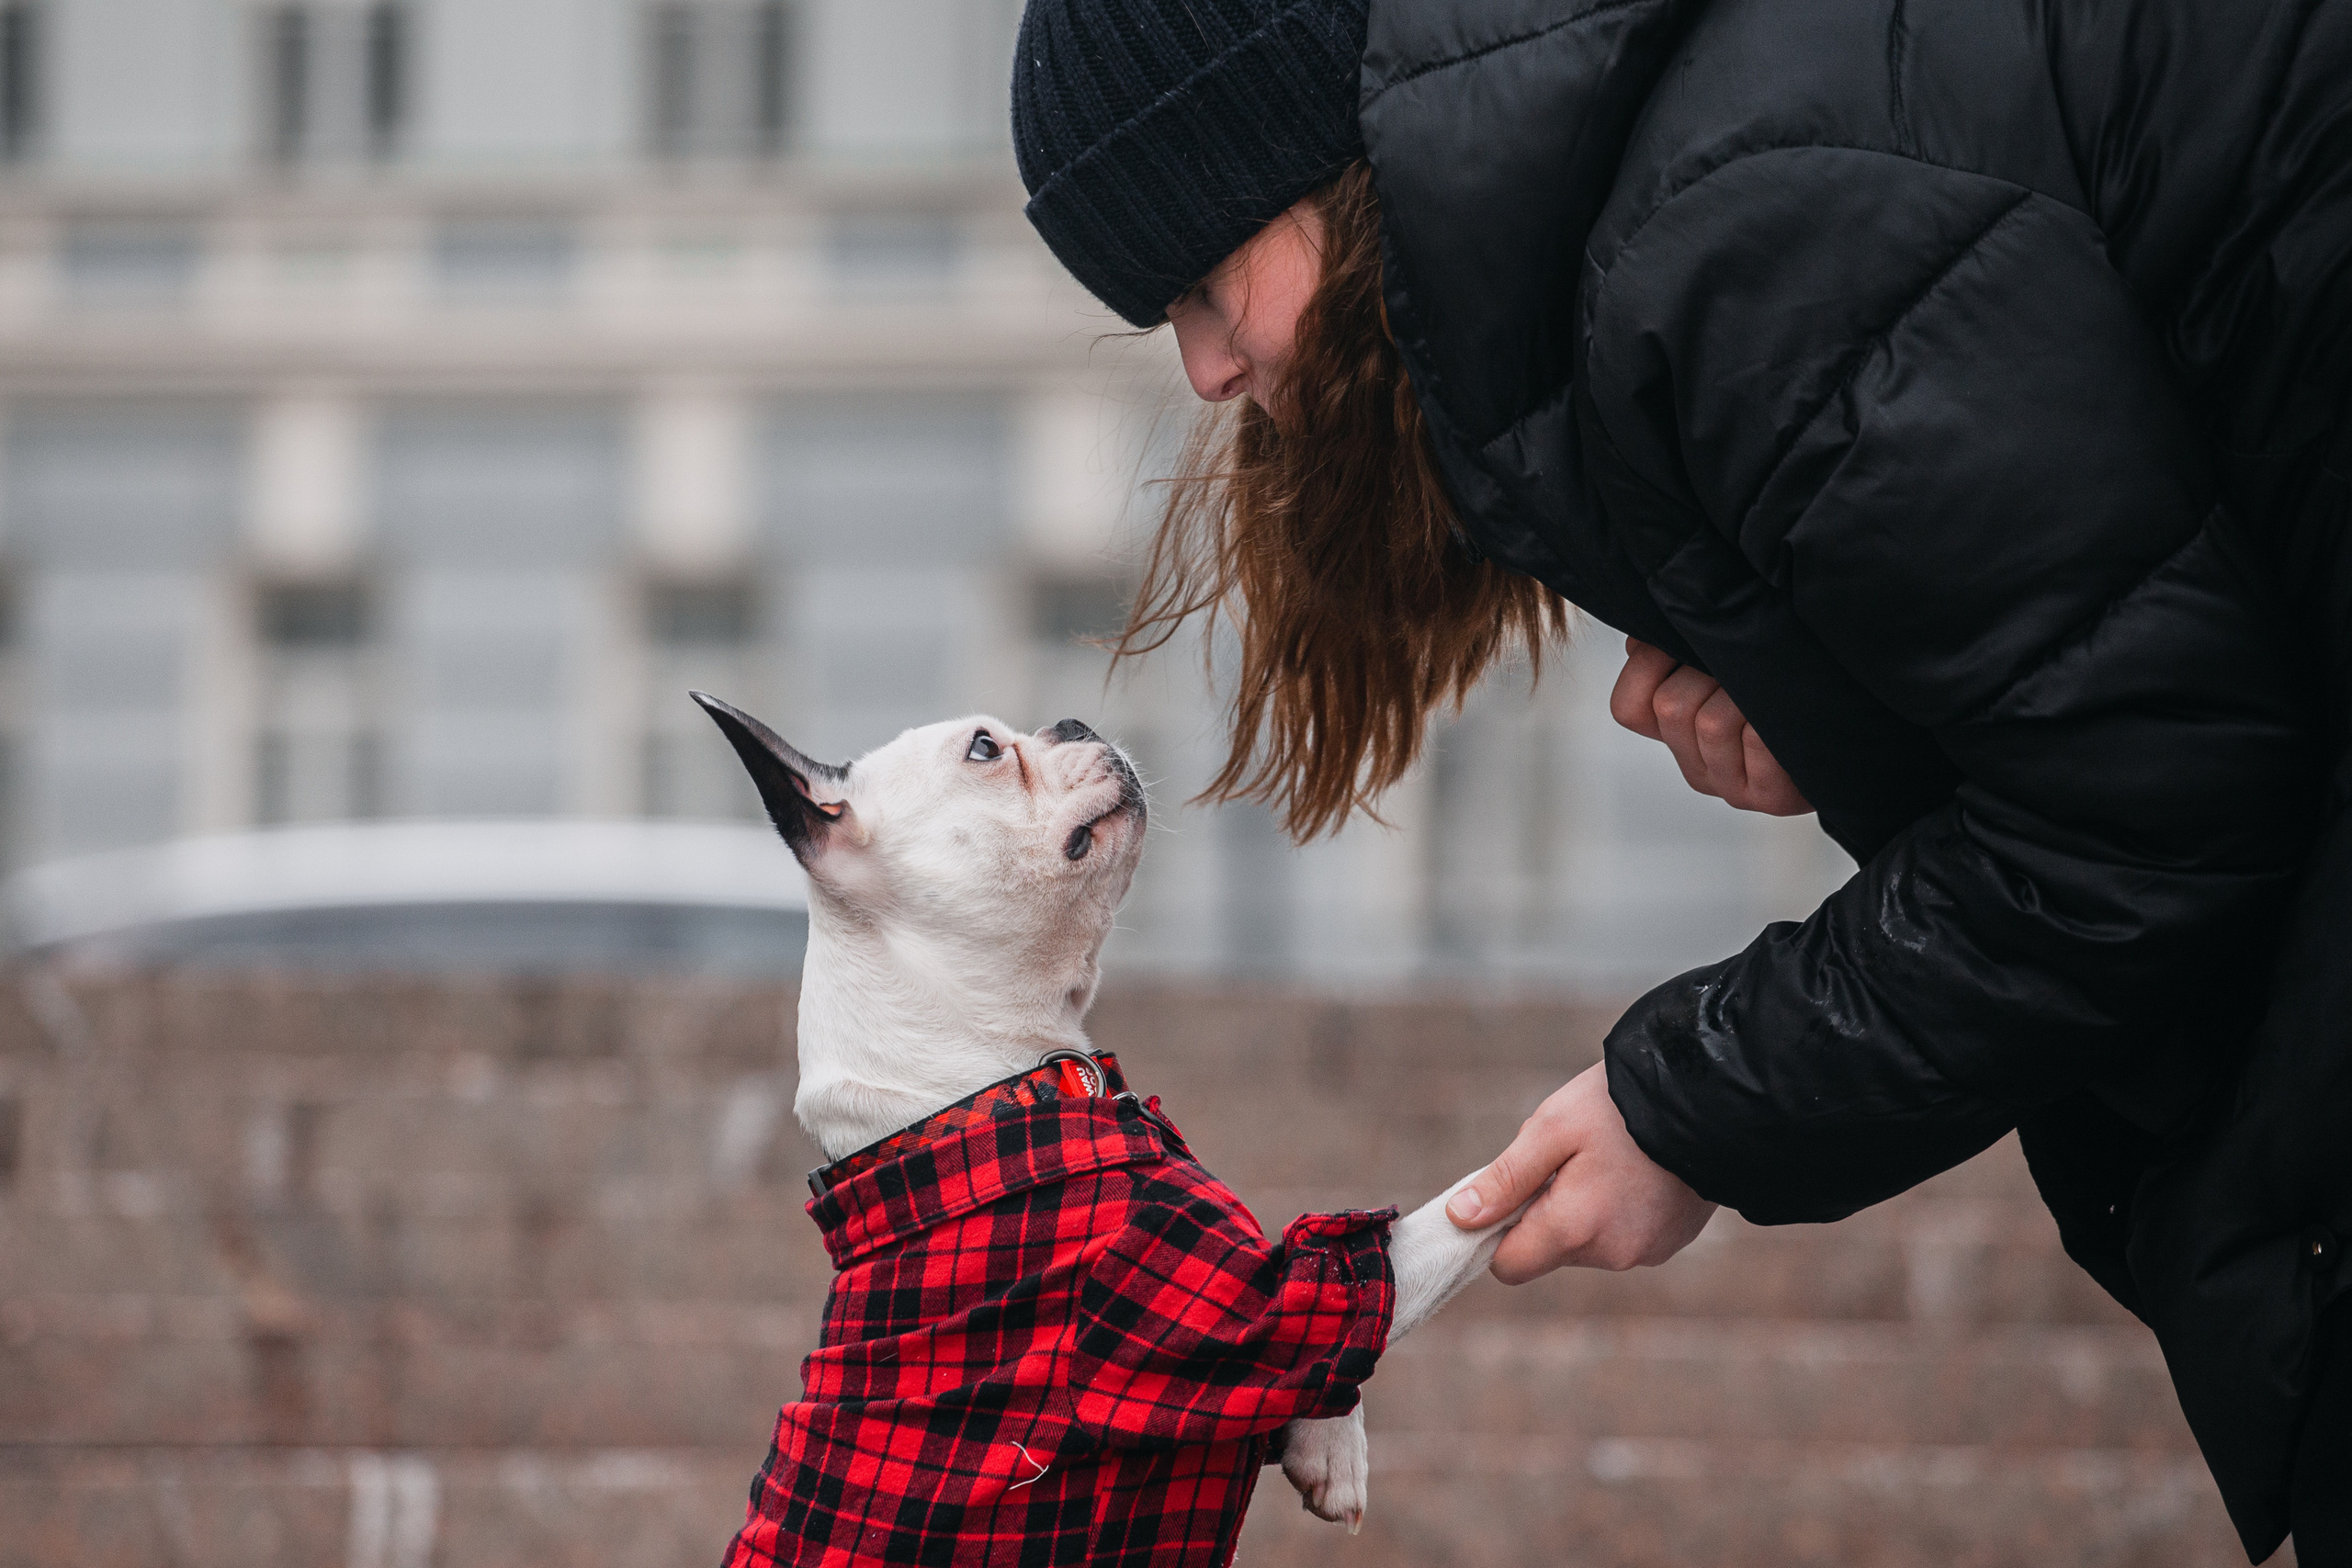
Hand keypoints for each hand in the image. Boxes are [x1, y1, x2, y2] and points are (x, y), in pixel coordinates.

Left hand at [1444, 1064, 1716, 1282]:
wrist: (1708, 1097)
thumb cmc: (1620, 1107)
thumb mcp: (1551, 1130)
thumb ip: (1504, 1180)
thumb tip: (1459, 1218)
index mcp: (1574, 1230)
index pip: (1510, 1266)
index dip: (1497, 1233)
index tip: (1508, 1194)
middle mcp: (1611, 1254)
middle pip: (1549, 1251)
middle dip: (1545, 1212)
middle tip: (1566, 1160)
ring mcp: (1646, 1252)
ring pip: (1587, 1243)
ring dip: (1583, 1210)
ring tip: (1607, 1159)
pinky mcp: (1670, 1242)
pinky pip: (1623, 1237)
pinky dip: (1618, 1211)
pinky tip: (1635, 1171)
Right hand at [1609, 637, 1812, 815]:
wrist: (1857, 734)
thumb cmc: (1793, 690)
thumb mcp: (1729, 666)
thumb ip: (1680, 651)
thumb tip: (1639, 641)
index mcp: (1679, 737)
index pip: (1629, 708)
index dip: (1648, 667)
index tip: (1684, 644)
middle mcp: (1700, 769)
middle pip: (1671, 707)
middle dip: (1710, 671)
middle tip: (1746, 665)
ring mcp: (1733, 789)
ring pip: (1711, 722)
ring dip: (1747, 693)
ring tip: (1774, 690)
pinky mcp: (1771, 799)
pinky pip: (1756, 740)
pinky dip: (1774, 718)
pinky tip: (1792, 715)